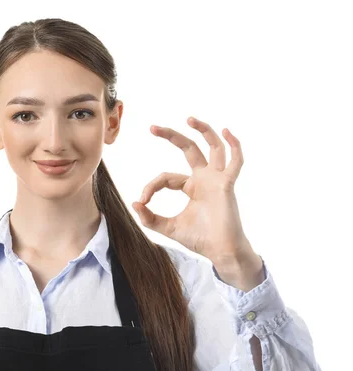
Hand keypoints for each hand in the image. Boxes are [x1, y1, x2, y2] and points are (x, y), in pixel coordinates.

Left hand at [131, 116, 256, 268]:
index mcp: (191, 187)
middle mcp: (204, 179)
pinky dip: (234, 146)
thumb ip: (149, 218)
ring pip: (213, 147)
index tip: (143, 200)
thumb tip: (134, 203)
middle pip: (188, 149)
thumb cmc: (199, 239)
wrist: (220, 252)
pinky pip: (235, 161)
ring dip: (203, 131)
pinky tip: (227, 132)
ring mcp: (217, 179)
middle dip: (171, 136)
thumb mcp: (167, 227)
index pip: (165, 177)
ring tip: (189, 118)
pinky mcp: (227, 185)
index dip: (151, 186)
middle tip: (152, 127)